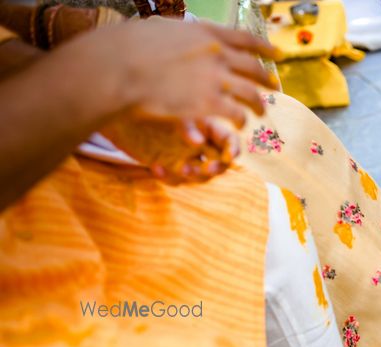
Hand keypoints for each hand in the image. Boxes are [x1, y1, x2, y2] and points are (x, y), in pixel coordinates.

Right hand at [72, 17, 279, 128]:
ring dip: (259, 104)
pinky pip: (236, 113)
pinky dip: (241, 120)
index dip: (265, 48)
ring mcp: (215, 79)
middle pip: (253, 67)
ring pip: (251, 93)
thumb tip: (177, 33)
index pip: (245, 39)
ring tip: (261, 113)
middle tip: (275, 87)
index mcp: (206, 33)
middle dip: (267, 78)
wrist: (118, 67)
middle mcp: (217, 54)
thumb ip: (177, 33)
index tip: (278, 54)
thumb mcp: (158, 28)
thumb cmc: (127, 46)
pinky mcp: (209, 103)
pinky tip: (241, 125)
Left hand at [101, 116, 239, 183]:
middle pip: (219, 163)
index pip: (229, 141)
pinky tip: (156, 168)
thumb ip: (186, 125)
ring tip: (181, 168)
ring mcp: (183, 156)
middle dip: (216, 168)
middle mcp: (199, 143)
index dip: (233, 150)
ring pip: (199, 175)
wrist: (117, 109)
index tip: (228, 156)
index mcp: (206, 126)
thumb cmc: (147, 101)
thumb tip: (198, 142)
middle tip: (206, 168)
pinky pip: (176, 180)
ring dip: (193, 175)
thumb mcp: (170, 109)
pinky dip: (168, 177)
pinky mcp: (167, 165)